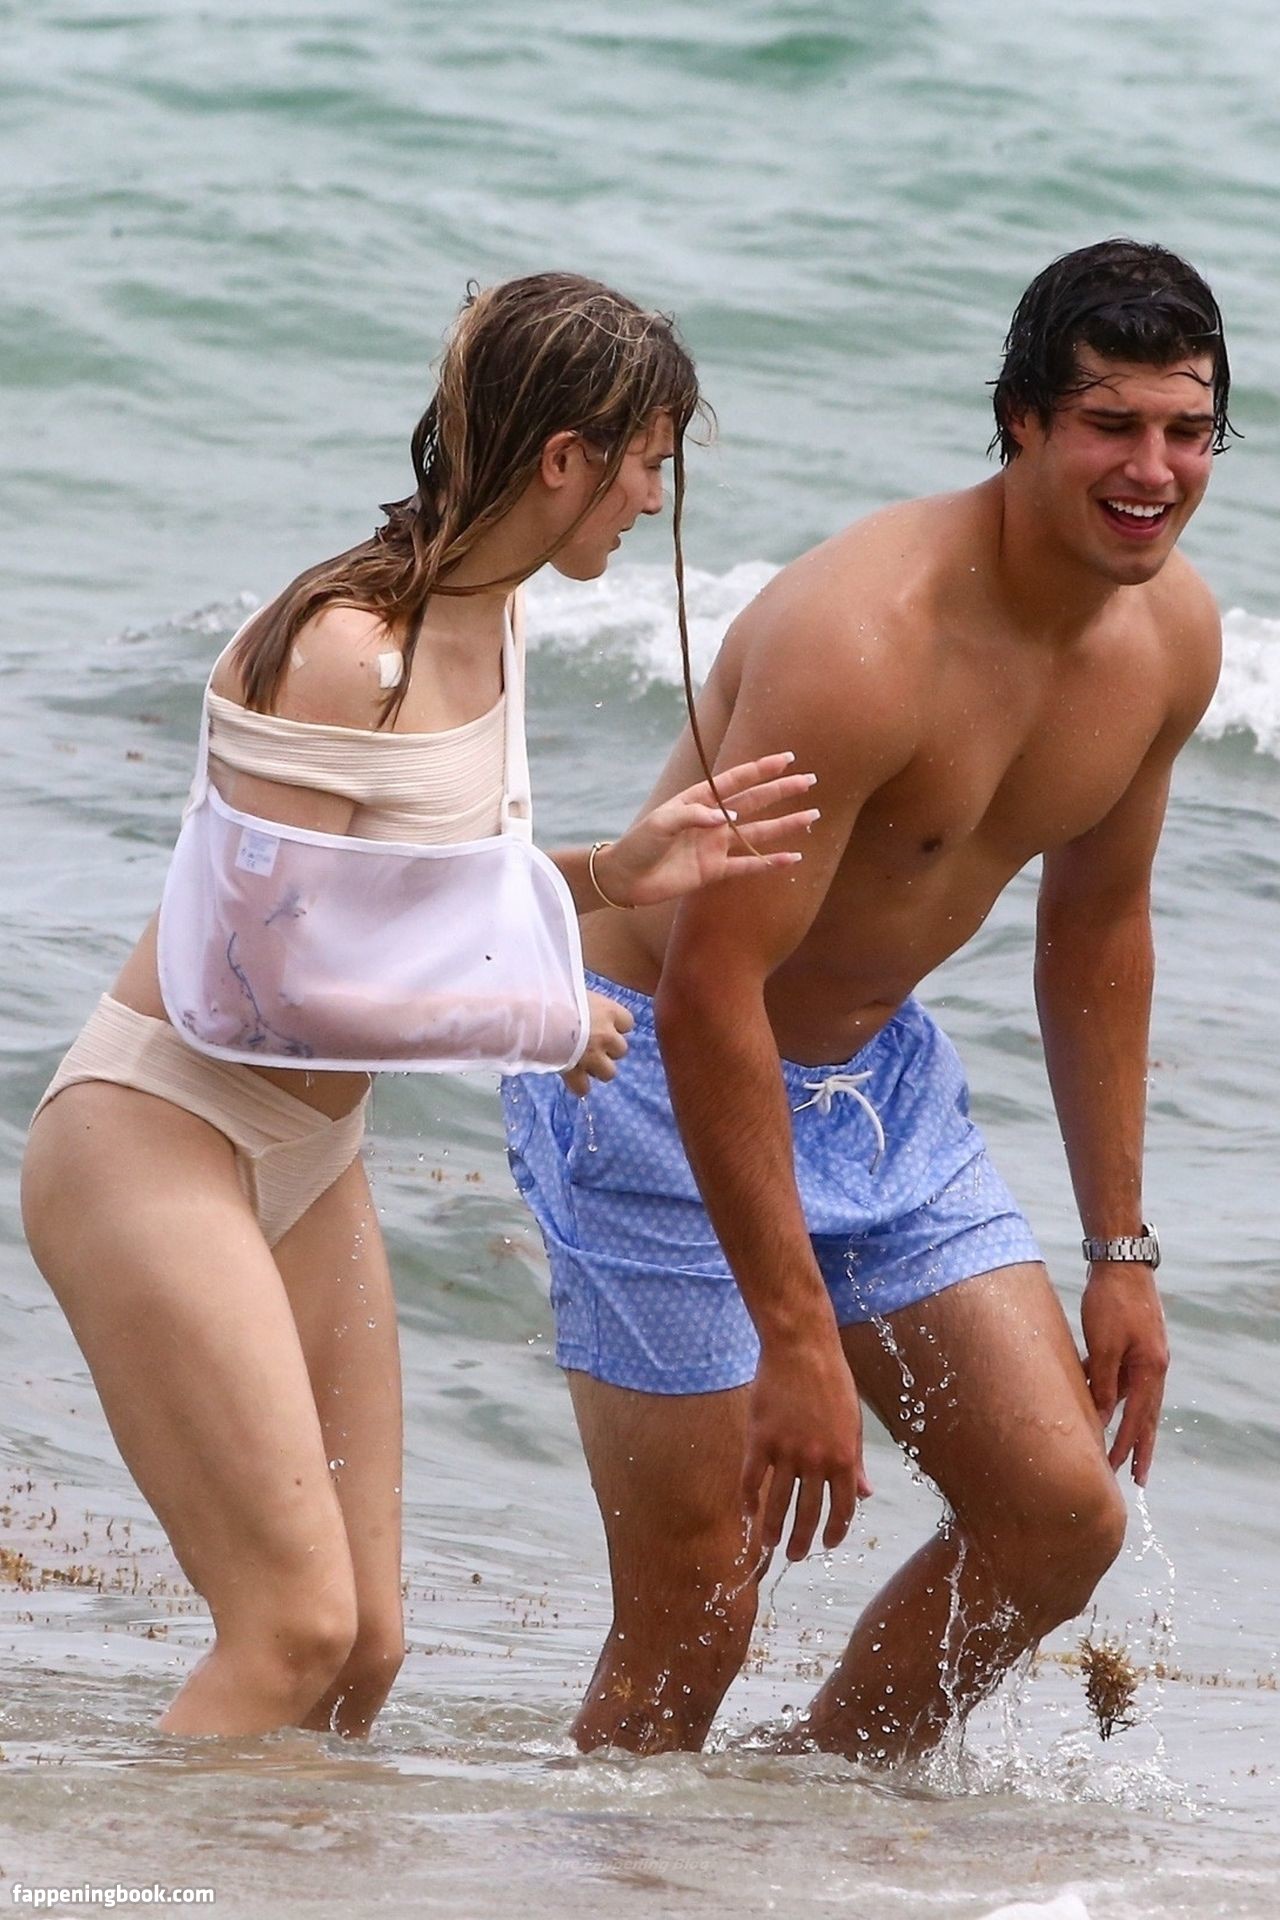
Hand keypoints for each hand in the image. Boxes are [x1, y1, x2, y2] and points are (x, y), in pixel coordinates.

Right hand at [561, 989, 633, 1097]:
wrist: (535, 1015)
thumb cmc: (552, 995)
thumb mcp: (572, 989)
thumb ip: (583, 1000)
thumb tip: (576, 998)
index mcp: (608, 1011)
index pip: (627, 1022)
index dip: (616, 1025)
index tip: (603, 1024)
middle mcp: (606, 1036)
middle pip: (621, 1050)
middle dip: (608, 1050)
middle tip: (591, 1045)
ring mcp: (593, 1057)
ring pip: (609, 1073)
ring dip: (598, 1069)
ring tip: (582, 1062)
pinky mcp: (576, 1073)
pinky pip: (583, 1088)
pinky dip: (578, 1085)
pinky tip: (570, 1078)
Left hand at [599, 754, 818, 908]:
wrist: (624, 879)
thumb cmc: (638, 844)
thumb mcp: (661, 823)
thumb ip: (693, 816)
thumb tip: (727, 819)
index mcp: (698, 800)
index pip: (735, 780)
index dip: (761, 770)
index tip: (787, 759)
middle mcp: (712, 820)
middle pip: (755, 802)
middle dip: (782, 791)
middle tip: (810, 781)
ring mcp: (715, 845)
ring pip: (758, 832)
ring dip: (785, 825)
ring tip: (811, 817)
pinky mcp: (714, 870)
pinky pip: (748, 864)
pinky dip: (769, 862)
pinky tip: (792, 858)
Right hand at [743, 1336, 871, 1561]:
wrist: (802, 1348)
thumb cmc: (832, 1381)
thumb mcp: (853, 1423)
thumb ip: (856, 1462)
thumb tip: (866, 1494)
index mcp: (843, 1457)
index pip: (842, 1508)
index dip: (835, 1531)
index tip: (827, 1544)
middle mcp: (816, 1460)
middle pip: (808, 1512)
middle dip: (802, 1540)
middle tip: (794, 1556)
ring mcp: (786, 1450)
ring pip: (777, 1502)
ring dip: (773, 1528)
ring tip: (769, 1545)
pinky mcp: (759, 1438)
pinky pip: (751, 1478)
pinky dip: (748, 1498)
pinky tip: (747, 1511)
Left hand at [1080, 1263, 1168, 1484]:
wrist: (1120, 1262)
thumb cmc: (1110, 1302)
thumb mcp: (1103, 1346)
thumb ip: (1102, 1383)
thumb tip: (1099, 1418)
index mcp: (1151, 1370)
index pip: (1138, 1419)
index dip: (1127, 1446)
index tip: (1117, 1470)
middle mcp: (1153, 1366)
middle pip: (1145, 1415)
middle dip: (1138, 1446)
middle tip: (1137, 1477)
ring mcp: (1145, 1355)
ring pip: (1130, 1395)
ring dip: (1119, 1418)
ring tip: (1108, 1443)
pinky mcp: (1133, 1343)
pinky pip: (1120, 1375)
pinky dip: (1107, 1387)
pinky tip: (1089, 1392)